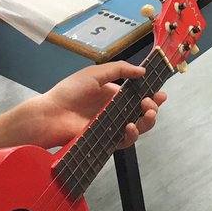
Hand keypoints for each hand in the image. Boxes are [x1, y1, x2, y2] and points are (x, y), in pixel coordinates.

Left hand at [29, 62, 163, 150]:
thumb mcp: (95, 73)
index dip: (152, 94)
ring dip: (148, 121)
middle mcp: (115, 110)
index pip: (139, 94)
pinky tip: (130, 126)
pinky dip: (132, 135)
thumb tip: (143, 71)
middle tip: (152, 102)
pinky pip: (125, 141)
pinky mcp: (106, 140)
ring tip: (148, 113)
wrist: (51, 114)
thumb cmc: (70, 91)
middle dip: (153, 107)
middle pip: (142, 112)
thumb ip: (120, 70)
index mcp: (114, 94)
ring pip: (138, 126)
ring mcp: (112, 126)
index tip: (161, 92)